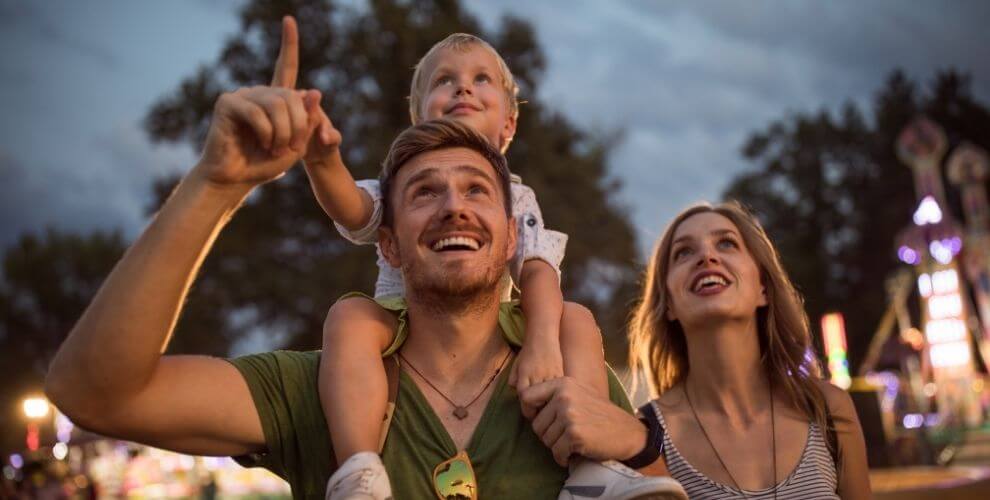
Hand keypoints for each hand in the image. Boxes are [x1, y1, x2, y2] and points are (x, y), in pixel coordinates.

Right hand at [192, 17, 330, 190]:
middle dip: (298, 126)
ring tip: (275, 149)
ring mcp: (242, 95)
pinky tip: (262, 144)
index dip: (289, 44)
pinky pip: (257, 112)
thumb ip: (307, 121)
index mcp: (275, 99)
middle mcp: (259, 92)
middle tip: (290, 148)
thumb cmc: (264, 164)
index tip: (289, 20)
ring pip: (276, 104)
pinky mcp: (227, 103)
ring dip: (283, 132)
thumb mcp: (297, 145)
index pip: (285, 66)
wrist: (235, 179)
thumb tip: (314, 91)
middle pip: (291, 96)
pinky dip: (266, 132)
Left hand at [509, 333, 563, 418]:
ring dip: (549, 405)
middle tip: (540, 414)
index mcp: (524, 376)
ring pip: (550, 398)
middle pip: (537, 401)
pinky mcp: (561, 374)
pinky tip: (557, 398)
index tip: (530, 412)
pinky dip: (557, 396)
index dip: (527, 409)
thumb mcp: (516, 365)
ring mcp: (550, 375)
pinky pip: (559, 391)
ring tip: (549, 408)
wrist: (543, 337)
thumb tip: (515, 392)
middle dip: (538, 410)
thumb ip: (513, 379)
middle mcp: (536, 377)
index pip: (524, 399)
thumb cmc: (528, 351)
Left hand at [519, 377, 646, 466]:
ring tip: (573, 442)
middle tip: (565, 437)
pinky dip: (563, 458)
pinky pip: (556, 452)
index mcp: (563, 383)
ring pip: (545, 439)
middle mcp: (564, 396)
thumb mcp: (579, 393)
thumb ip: (555, 395)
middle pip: (536, 424)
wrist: (628, 433)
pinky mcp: (574, 433)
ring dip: (557, 447)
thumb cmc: (600, 416)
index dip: (530, 413)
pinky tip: (574, 453)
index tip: (543, 422)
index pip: (527, 397)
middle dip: (548, 435)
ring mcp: (569, 414)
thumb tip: (525, 405)